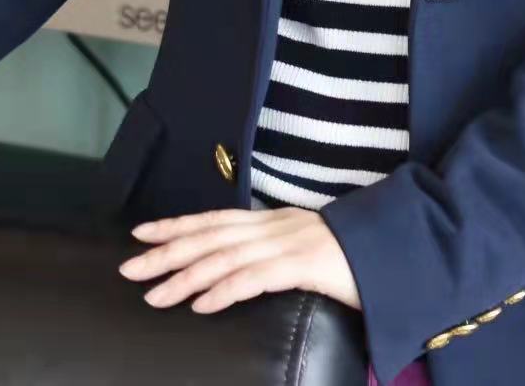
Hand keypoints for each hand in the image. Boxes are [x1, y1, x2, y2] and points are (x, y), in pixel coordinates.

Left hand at [117, 205, 362, 314]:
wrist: (396, 249)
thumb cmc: (351, 256)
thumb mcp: (304, 248)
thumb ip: (273, 254)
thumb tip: (239, 271)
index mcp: (273, 221)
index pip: (214, 220)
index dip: (176, 225)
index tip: (140, 233)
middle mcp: (275, 226)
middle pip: (210, 236)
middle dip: (166, 251)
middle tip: (128, 268)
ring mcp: (289, 243)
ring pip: (225, 257)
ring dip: (185, 277)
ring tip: (154, 295)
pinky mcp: (305, 265)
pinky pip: (256, 278)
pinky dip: (225, 290)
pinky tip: (202, 304)